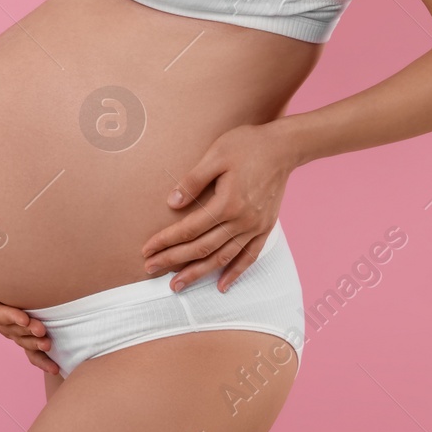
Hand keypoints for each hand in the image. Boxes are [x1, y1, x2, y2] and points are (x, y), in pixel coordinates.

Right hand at [0, 263, 59, 374]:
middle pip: (10, 329)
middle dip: (26, 332)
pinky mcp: (23, 333)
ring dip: (34, 344)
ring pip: (21, 340)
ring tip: (48, 345)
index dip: (9, 317)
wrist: (1, 273)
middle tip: (41, 331)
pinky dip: (42, 360)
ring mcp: (10, 329)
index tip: (24, 319)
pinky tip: (54, 368)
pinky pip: (30, 349)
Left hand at [140, 121, 297, 292]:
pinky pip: (249, 256)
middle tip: (150, 269)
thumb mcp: (216, 156)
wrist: (284, 147)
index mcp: (227, 204)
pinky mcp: (265, 228)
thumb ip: (193, 181)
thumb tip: (171, 204)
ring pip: (223, 258)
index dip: (166, 241)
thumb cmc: (247, 146)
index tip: (147, 250)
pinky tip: (221, 285)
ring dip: (199, 273)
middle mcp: (242, 221)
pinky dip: (235, 272)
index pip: (189, 229)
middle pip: (202, 248)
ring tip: (178, 285)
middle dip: (174, 261)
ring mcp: (256, 227)